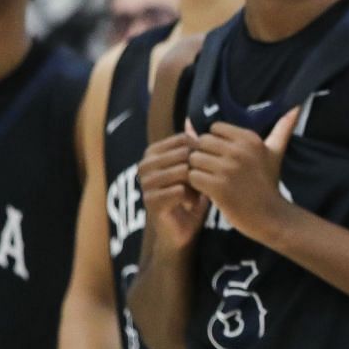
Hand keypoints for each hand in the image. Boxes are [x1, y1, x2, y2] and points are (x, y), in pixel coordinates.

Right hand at [138, 129, 208, 250]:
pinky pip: (178, 191)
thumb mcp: (192, 168)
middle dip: (198, 169)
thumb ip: (189, 147)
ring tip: (195, 193)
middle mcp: (144, 166)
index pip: (183, 139)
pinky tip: (190, 204)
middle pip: (182, 154)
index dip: (200, 152)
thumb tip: (189, 120)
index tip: (203, 167)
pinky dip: (190, 197)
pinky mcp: (150, 203)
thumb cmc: (189, 195)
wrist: (182, 228)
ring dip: (195, 184)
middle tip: (200, 183)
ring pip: (181, 171)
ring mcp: (145, 184)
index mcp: (152, 153)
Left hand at [187, 110, 299, 243]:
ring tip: (209, 181)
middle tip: (212, 171)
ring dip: (197, 171)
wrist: (270, 216)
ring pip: (194, 159)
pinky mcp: (218, 186)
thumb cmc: (268, 183)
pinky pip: (192, 176)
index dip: (215, 144)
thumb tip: (297, 106)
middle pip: (201, 143)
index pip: (214, 129)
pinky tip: (207, 191)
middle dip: (203, 157)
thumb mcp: (276, 153)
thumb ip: (283, 128)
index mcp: (250, 138)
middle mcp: (239, 151)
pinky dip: (196, 185)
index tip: (223, 158)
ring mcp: (228, 169)